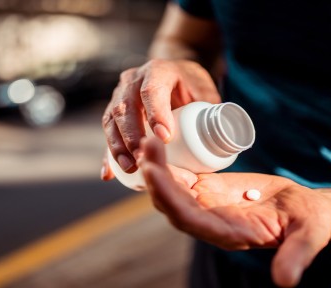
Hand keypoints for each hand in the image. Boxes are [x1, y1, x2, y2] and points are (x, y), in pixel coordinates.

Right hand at [101, 59, 219, 179]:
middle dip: (132, 136)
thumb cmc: (190, 84)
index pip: (152, 91)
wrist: (173, 74)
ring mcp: (119, 95)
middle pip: (125, 107)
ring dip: (118, 146)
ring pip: (111, 120)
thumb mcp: (204, 89)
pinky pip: (108, 133)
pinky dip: (108, 155)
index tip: (165, 138)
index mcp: (157, 70)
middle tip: (143, 158)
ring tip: (130, 168)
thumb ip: (211, 109)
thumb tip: (222, 137)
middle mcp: (133, 80)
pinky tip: (108, 174)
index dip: (156, 113)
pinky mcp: (114, 112)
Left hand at [139, 137, 330, 287]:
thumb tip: (286, 281)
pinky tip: (159, 144)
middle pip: (172, 204)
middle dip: (156, 178)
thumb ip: (296, 255)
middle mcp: (210, 222)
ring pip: (172, 190)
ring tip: (149, 140)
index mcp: (227, 235)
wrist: (302, 209)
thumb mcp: (307, 236)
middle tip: (147, 146)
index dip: (170, 198)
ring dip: (158, 168)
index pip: (189, 220)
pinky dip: (169, 164)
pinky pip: (182, 178)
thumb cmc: (307, 223)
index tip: (155, 173)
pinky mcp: (208, 191)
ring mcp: (207, 206)